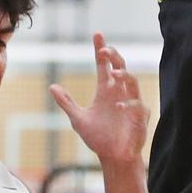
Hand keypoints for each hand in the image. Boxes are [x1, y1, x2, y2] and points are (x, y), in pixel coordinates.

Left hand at [50, 33, 148, 163]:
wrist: (113, 157)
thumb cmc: (99, 138)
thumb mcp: (78, 119)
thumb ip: (67, 103)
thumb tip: (52, 87)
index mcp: (106, 91)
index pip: (104, 65)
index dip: (101, 50)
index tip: (97, 34)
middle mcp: (120, 93)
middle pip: (120, 67)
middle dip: (114, 56)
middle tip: (104, 51)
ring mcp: (132, 103)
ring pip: (132, 81)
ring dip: (123, 75)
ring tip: (112, 72)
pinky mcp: (140, 117)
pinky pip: (137, 106)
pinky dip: (129, 104)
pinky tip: (119, 106)